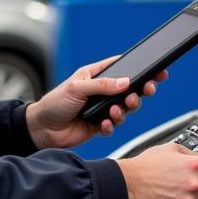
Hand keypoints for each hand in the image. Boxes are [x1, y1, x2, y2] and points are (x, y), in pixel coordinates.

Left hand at [25, 55, 167, 149]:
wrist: (42, 130)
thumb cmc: (54, 103)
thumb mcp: (76, 88)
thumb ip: (102, 85)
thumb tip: (125, 82)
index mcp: (96, 76)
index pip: (123, 68)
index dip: (140, 69)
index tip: (156, 70)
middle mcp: (102, 91)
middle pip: (131, 89)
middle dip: (140, 91)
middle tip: (146, 91)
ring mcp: (102, 108)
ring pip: (126, 109)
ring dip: (124, 110)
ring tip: (114, 112)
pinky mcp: (100, 125)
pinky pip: (113, 126)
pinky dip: (110, 125)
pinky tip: (103, 124)